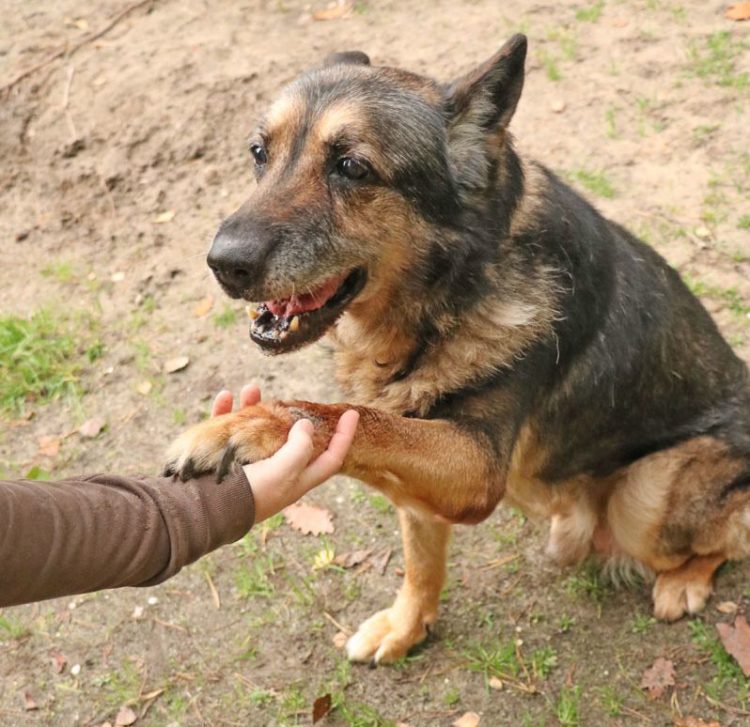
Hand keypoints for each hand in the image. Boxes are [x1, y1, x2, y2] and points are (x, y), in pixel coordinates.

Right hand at [210, 386, 358, 523]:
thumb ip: (300, 447)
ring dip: (255, 406)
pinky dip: (226, 412)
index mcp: (296, 480)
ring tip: (251, 388)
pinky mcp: (223, 458)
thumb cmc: (250, 495)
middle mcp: (275, 472)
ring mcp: (249, 464)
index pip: (330, 459)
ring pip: (257, 428)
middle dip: (291, 415)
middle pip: (290, 438)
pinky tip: (226, 397)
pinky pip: (227, 428)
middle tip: (290, 399)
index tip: (351, 414)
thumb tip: (305, 424)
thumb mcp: (285, 471)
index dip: (344, 438)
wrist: (203, 512)